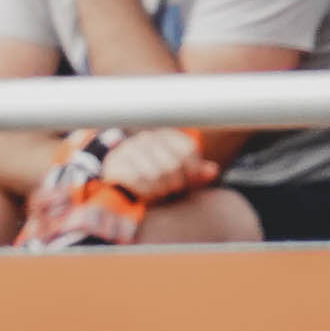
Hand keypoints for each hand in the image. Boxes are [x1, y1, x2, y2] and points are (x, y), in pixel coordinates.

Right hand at [99, 127, 218, 202]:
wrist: (120, 177)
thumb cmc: (155, 175)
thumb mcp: (180, 173)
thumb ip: (197, 172)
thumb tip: (213, 171)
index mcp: (166, 135)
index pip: (187, 151)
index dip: (192, 171)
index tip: (187, 181)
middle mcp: (147, 138)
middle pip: (172, 165)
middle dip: (175, 184)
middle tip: (171, 190)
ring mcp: (130, 149)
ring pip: (155, 175)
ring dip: (160, 190)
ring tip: (159, 193)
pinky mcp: (116, 163)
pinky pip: (138, 181)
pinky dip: (146, 193)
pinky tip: (147, 195)